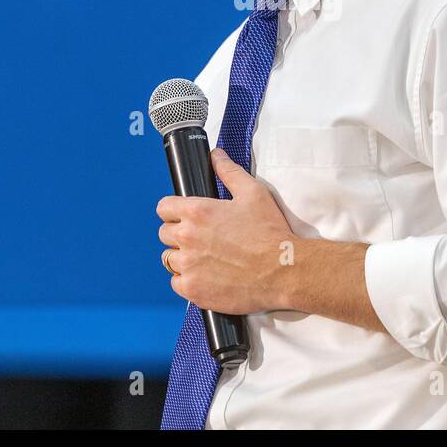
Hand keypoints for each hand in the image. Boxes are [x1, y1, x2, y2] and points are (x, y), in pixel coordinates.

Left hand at [157, 147, 297, 313]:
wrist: (283, 270)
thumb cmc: (270, 233)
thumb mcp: (253, 193)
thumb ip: (229, 172)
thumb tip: (216, 156)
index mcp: (197, 212)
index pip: (164, 208)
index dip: (174, 211)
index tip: (184, 217)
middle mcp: (188, 238)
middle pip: (164, 234)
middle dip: (179, 234)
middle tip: (201, 239)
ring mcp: (188, 266)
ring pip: (169, 259)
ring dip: (183, 258)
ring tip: (205, 259)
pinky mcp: (193, 290)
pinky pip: (177, 283)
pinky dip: (188, 281)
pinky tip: (206, 276)